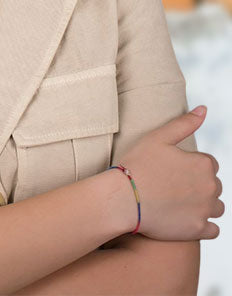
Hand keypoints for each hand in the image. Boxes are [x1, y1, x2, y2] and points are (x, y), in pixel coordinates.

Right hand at [119, 106, 223, 240]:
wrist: (123, 198)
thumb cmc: (137, 164)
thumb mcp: (158, 137)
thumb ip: (184, 123)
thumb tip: (204, 109)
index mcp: (203, 164)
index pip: (208, 163)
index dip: (189, 165)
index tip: (171, 169)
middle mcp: (211, 187)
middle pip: (213, 185)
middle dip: (198, 184)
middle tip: (170, 185)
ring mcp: (206, 210)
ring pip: (216, 207)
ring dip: (203, 204)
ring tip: (177, 201)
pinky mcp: (199, 230)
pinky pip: (213, 229)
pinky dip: (203, 224)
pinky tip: (184, 218)